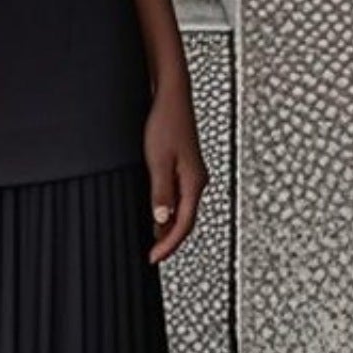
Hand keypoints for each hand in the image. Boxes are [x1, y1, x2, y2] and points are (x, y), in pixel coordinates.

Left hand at [142, 84, 208, 264]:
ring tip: (154, 241)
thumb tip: (161, 220)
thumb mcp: (157, 161)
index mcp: (194, 182)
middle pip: (186, 220)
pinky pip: (180, 197)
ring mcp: (193, 174)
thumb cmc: (166, 122)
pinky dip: (169, 210)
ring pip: (183, 209)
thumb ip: (161, 193)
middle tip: (154, 255)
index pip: (184, 224)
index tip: (154, 257)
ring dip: (170, 227)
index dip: (168, 244)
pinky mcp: (185, 167)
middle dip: (170, 240)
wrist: (171, 95)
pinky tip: (158, 214)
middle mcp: (198, 180)